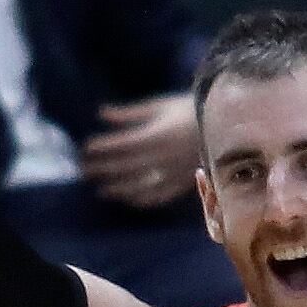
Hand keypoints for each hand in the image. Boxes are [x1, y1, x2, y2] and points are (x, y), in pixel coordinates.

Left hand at [83, 95, 199, 208]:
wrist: (223, 124)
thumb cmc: (188, 109)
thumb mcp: (159, 106)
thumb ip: (130, 113)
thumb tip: (102, 114)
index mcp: (156, 135)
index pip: (122, 144)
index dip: (103, 147)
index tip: (86, 148)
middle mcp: (162, 156)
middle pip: (126, 165)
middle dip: (103, 168)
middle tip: (84, 171)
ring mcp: (172, 171)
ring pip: (140, 184)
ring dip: (119, 189)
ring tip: (101, 191)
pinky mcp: (182, 181)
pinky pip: (160, 195)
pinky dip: (142, 200)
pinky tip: (129, 200)